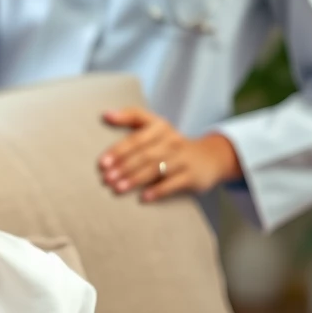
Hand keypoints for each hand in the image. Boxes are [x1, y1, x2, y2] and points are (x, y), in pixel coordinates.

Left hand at [99, 107, 242, 201]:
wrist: (209, 157)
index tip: (102, 162)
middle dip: (123, 167)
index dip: (118, 149)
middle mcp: (172, 140)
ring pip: (156, 168)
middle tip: (106, 179)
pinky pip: (173, 183)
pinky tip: (143, 197)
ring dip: (135, 179)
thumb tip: (105, 114)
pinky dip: (158, 190)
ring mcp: (183, 157)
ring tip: (118, 188)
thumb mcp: (155, 127)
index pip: (136, 137)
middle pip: (144, 154)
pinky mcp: (192, 175)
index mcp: (160, 126)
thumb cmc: (170, 143)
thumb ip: (131, 117)